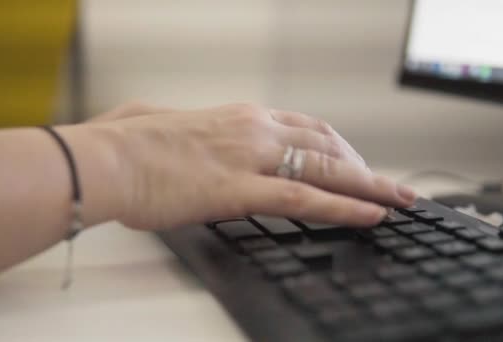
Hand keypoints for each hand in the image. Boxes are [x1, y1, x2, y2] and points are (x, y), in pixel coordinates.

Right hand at [89, 103, 415, 229]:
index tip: (354, 162)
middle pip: (326, 144)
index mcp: (238, 117)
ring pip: (326, 169)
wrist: (104, 160)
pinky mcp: (240, 190)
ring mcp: (250, 158)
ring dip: (368, 186)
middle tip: (388, 184)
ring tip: (398, 200)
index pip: (304, 127)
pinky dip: (343, 208)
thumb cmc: (126, 144)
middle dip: (363, 166)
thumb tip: (175, 126)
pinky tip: (369, 216)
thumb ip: (184, 128)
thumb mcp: (165, 125)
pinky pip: (304, 199)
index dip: (337, 147)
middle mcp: (253, 130)